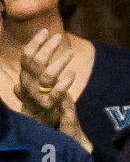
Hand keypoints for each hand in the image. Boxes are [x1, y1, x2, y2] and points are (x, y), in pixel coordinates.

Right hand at [16, 29, 89, 148]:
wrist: (37, 130)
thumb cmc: (38, 106)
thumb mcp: (34, 87)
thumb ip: (36, 72)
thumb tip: (36, 53)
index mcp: (24, 78)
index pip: (26, 56)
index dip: (35, 42)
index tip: (45, 30)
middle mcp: (28, 86)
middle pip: (35, 62)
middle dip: (47, 47)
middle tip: (59, 37)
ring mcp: (37, 97)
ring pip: (46, 75)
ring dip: (58, 62)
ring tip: (69, 52)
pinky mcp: (48, 108)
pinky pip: (56, 93)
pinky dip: (64, 83)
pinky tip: (72, 73)